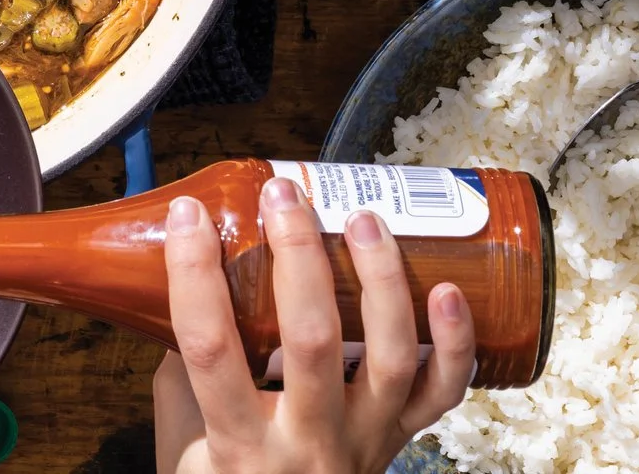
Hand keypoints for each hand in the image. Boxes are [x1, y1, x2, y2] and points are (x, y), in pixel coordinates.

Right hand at [154, 179, 475, 473]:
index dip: (195, 276)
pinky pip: (440, 392)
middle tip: (284, 196)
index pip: (212, 348)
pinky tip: (449, 291)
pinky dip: (454, 343)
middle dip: (298, 257)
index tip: (190, 218)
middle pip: (312, 342)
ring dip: (380, 281)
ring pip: (387, 359)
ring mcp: (364, 441)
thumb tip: (193, 271)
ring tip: (365, 221)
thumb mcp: (184, 434)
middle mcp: (307, 443)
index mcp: (238, 443)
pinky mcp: (400, 438)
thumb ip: (187, 363)